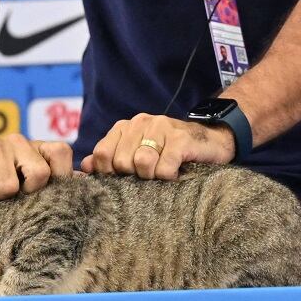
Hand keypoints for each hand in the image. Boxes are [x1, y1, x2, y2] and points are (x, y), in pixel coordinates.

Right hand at [0, 134, 72, 202]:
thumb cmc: (4, 181)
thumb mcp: (33, 178)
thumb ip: (58, 181)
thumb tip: (85, 184)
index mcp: (38, 146)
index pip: (61, 152)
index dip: (56, 177)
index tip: (42, 190)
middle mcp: (17, 141)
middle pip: (39, 174)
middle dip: (27, 194)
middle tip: (16, 195)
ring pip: (9, 188)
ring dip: (2, 200)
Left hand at [83, 113, 235, 179]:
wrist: (214, 140)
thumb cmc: (173, 151)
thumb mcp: (140, 152)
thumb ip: (111, 157)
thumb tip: (86, 167)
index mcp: (127, 126)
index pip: (102, 154)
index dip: (110, 174)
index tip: (128, 178)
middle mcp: (142, 122)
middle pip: (121, 163)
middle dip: (134, 177)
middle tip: (151, 176)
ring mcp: (162, 128)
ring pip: (141, 164)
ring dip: (153, 177)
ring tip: (163, 173)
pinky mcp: (181, 139)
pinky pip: (163, 169)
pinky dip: (170, 178)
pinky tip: (178, 173)